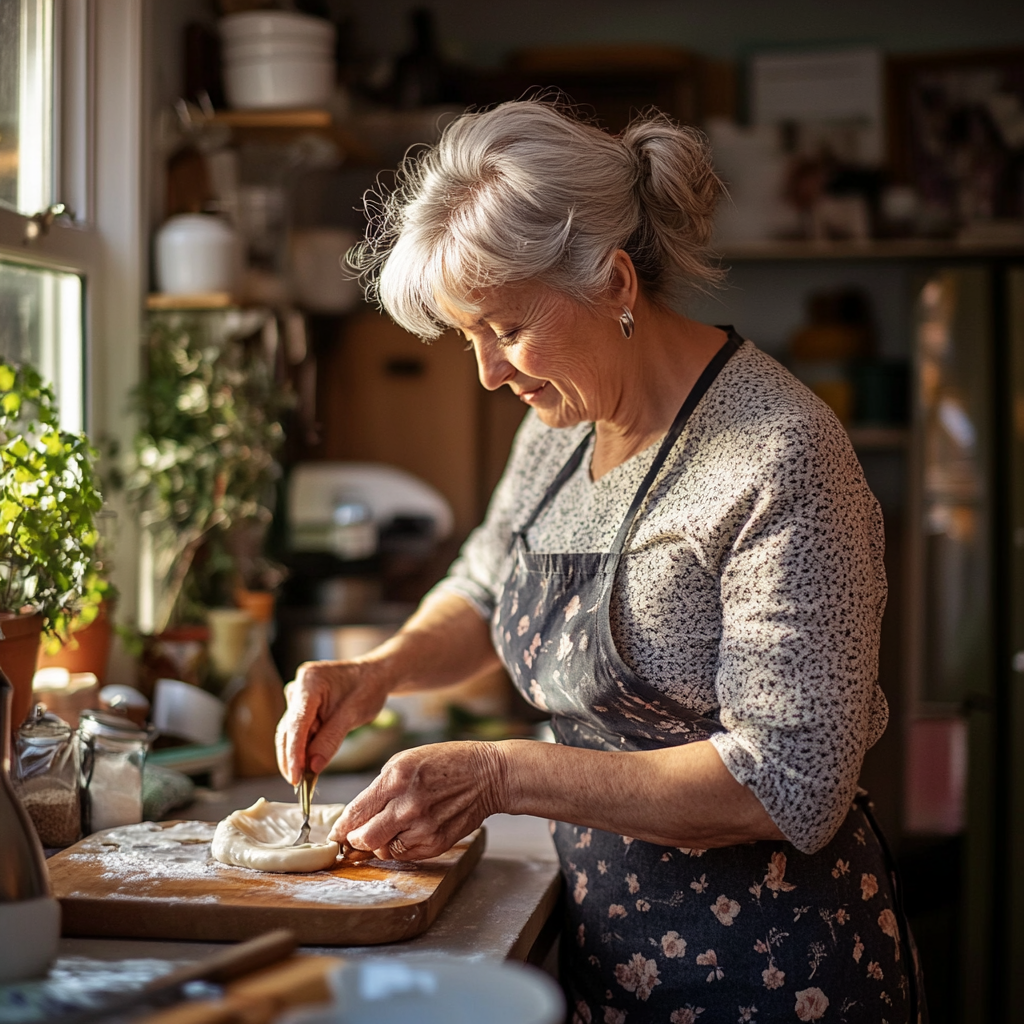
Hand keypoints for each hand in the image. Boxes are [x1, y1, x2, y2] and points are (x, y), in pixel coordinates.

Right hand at [275, 660, 389, 784]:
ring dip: (297, 757)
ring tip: (305, 782)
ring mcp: (297, 697)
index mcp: (309, 682)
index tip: (295, 778)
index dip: (294, 754)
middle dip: (293, 759)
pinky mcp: (301, 707)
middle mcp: (297, 688)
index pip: (296, 724)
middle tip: (300, 787)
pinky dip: (304, 749)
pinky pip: (298, 732)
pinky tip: (309, 767)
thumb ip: (331, 740)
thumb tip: (312, 767)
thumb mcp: (354, 714)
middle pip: (288, 731)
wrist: (374, 674)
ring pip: (290, 734)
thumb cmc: (368, 687)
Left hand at [330, 741, 508, 860]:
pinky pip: (406, 854)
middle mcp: (407, 805)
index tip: (336, 833)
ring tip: (391, 829)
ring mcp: (424, 826)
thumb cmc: (445, 762)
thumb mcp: (406, 760)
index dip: (341, 827)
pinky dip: (401, 847)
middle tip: (355, 839)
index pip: (355, 813)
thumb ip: (379, 787)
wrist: (487, 775)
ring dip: (381, 843)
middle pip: (365, 839)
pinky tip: (410, 831)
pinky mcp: (437, 843)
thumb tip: (356, 815)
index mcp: (396, 778)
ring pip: (384, 850)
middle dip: (355, 841)